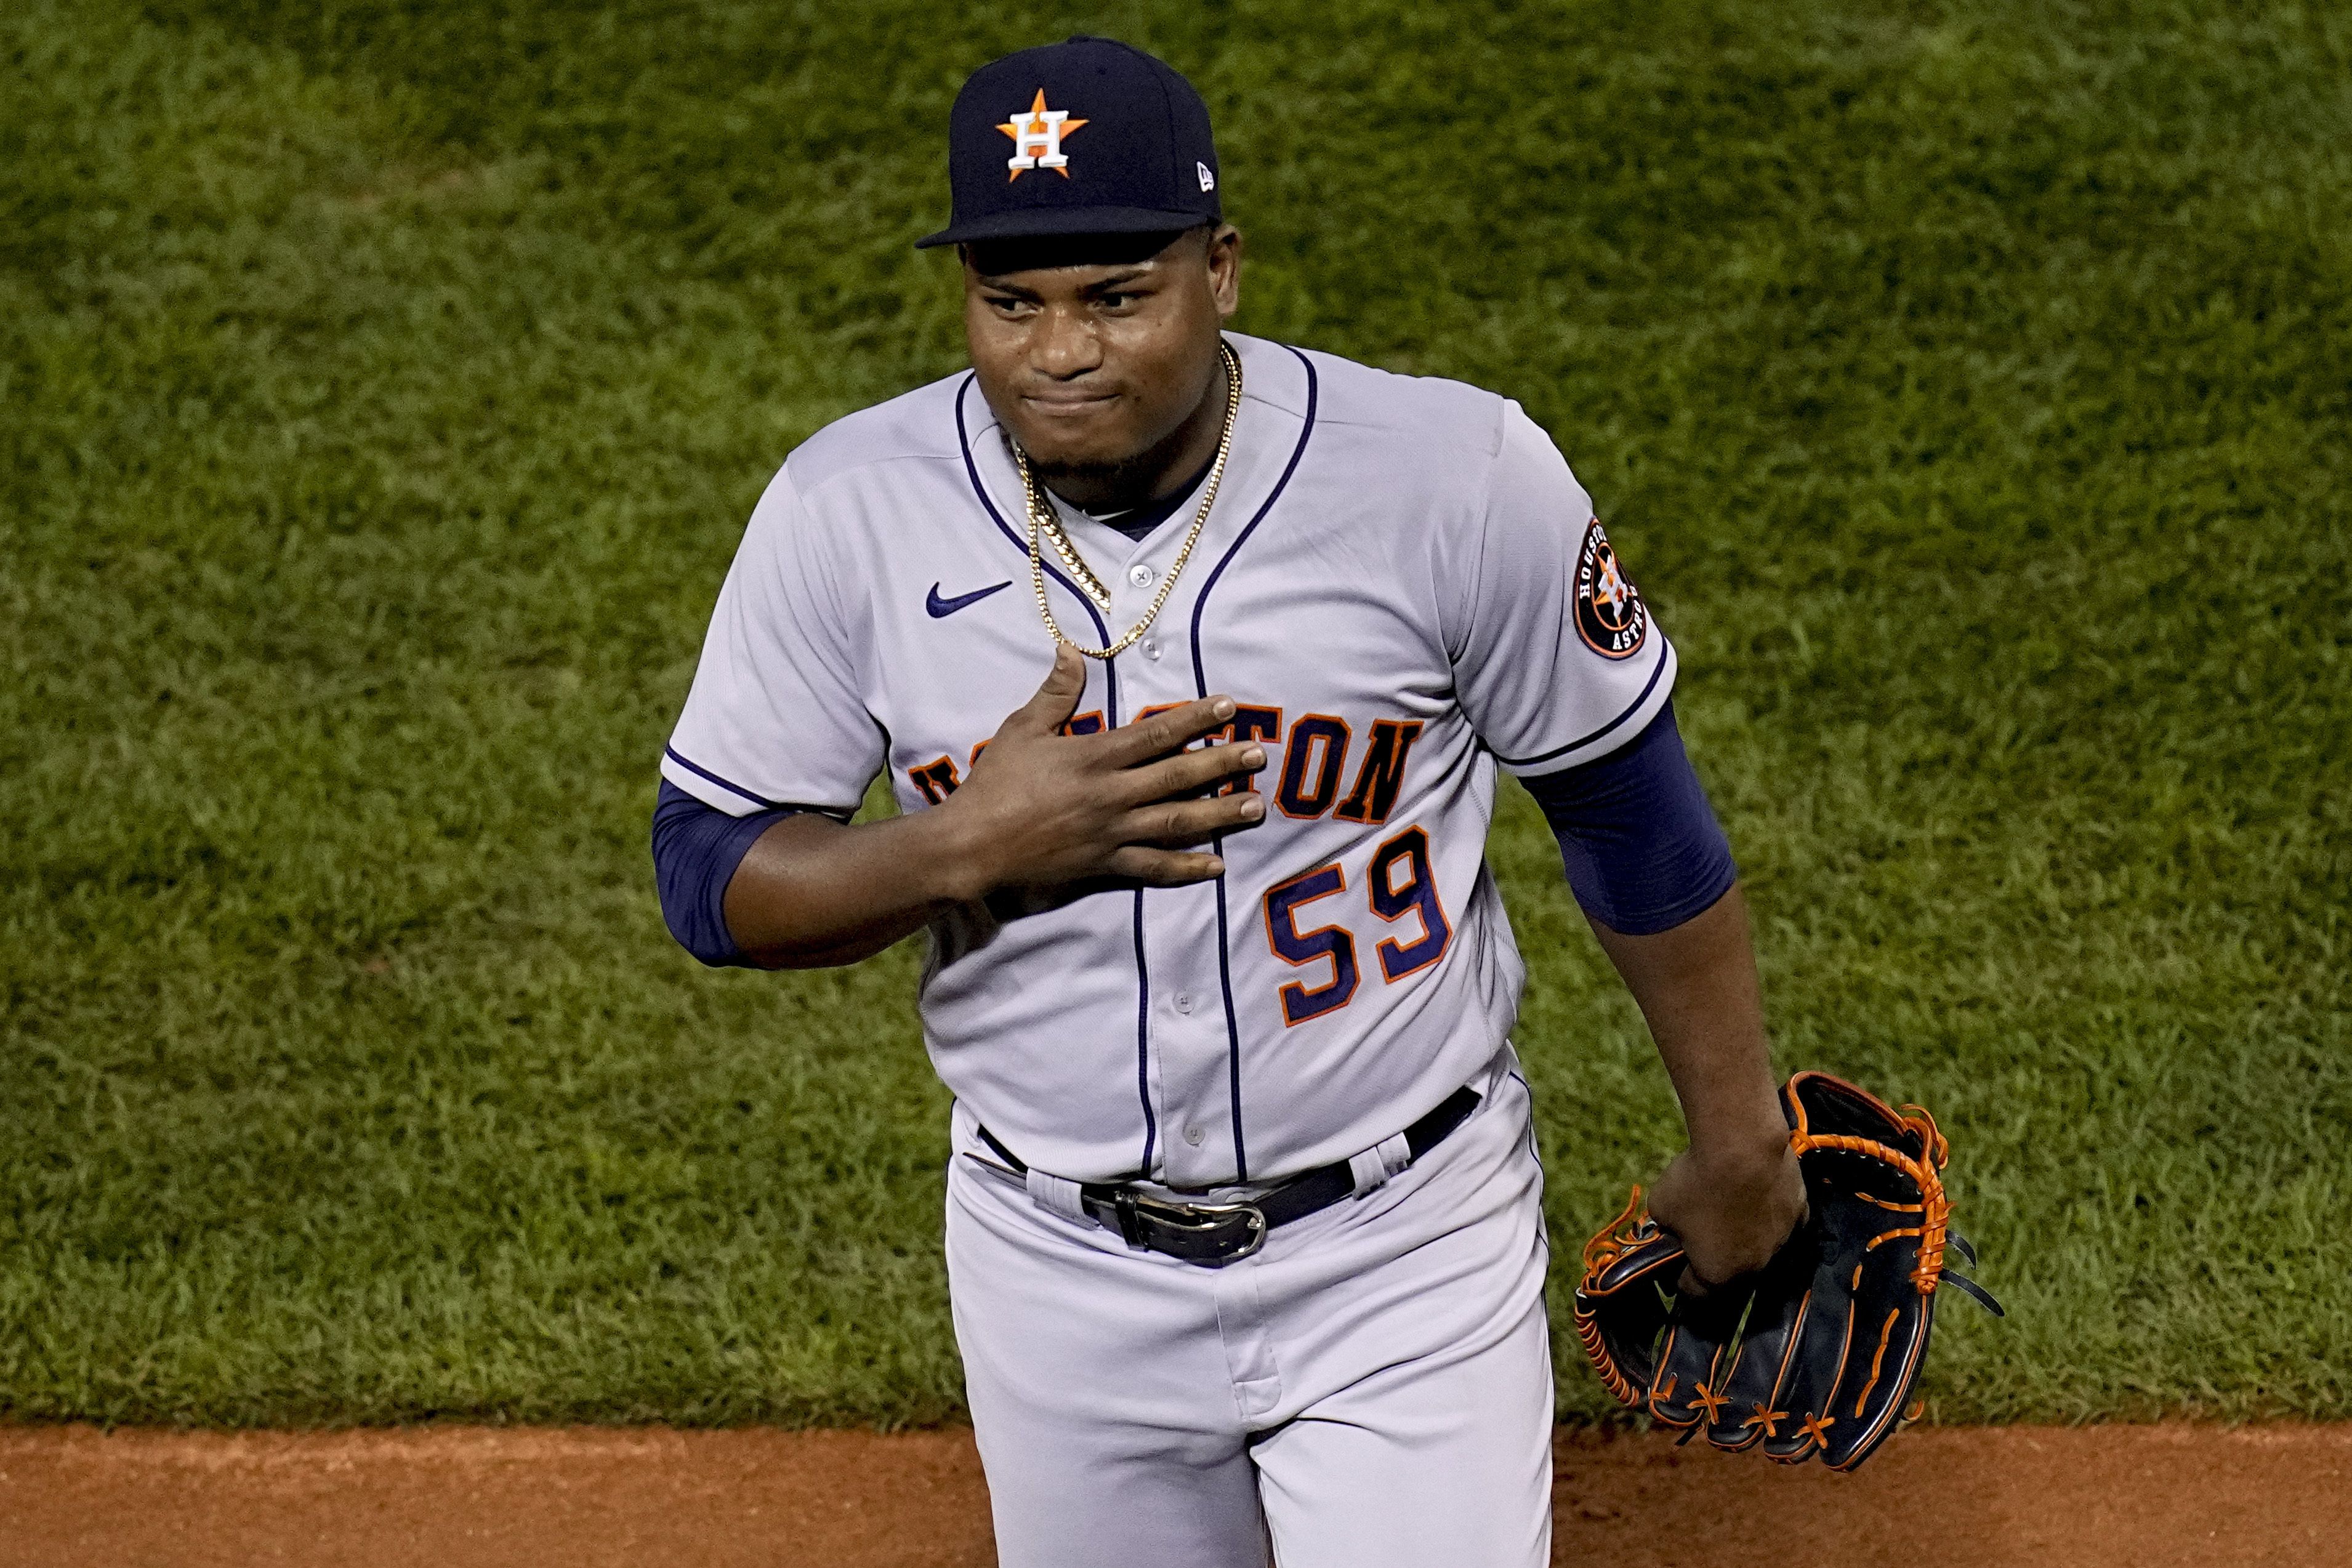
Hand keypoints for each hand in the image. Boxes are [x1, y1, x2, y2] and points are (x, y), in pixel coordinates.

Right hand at [938, 645, 1269, 898]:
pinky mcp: (1104, 865)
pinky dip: (1186, 868)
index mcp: (1094, 757)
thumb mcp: (1021, 729)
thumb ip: (1054, 693)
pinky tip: (1216, 866)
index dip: (1196, 719)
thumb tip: (1070, 649)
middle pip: (1178, 777)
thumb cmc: (995, 784)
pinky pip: (1153, 868)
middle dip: (1222, 765)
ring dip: (1219, 815)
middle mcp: (1111, 795)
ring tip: (1254, 807)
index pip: (1156, 734)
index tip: (1230, 707)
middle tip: (1258, 756)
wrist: (972, 846)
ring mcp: (1111, 833)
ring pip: (1176, 822)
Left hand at [1647, 1135, 1807, 1295]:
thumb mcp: (1660, 1207)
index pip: (1694, 1291)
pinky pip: (1780, 1221)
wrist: (1742, 1146)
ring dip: (1744, 1233)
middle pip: (1731, 1271)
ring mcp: (1782, 1241)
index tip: (1672, 1259)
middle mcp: (1756, 1266)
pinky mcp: (1800, 1214)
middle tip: (1701, 1229)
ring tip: (1729, 1203)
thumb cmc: (1697, 1180)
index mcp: (1719, 1274)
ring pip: (1759, 1246)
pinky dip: (1768, 1212)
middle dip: (1714, 1255)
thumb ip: (1665, 1228)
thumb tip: (1670, 1230)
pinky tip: (1756, 1191)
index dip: (1678, 1276)